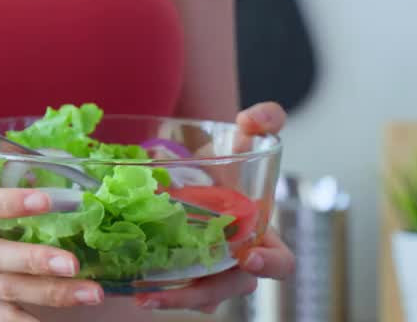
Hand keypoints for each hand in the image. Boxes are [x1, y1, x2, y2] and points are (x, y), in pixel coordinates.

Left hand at [134, 102, 295, 312]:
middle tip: (175, 290)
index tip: (248, 258)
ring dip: (175, 299)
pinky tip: (135, 289)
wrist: (195, 167)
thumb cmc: (229, 160)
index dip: (270, 264)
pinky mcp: (184, 271)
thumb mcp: (245, 138)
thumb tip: (259, 117)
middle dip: (206, 293)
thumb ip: (264, 120)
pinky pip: (178, 291)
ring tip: (144, 297)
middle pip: (233, 287)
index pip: (281, 262)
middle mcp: (239, 259)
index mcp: (262, 235)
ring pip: (201, 296)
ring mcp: (211, 268)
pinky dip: (161, 292)